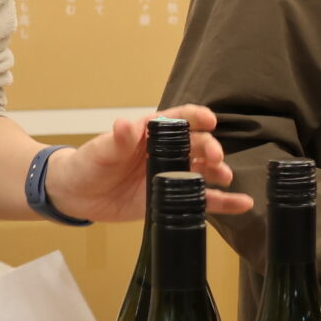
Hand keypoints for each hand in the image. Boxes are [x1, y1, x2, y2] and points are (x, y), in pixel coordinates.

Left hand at [42, 105, 253, 222]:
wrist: (78, 196)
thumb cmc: (87, 164)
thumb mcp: (100, 150)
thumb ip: (116, 140)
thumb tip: (125, 125)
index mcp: (152, 133)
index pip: (179, 119)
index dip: (197, 117)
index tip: (209, 120)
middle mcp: (168, 152)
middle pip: (198, 145)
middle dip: (211, 149)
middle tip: (216, 158)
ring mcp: (172, 175)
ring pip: (204, 171)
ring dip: (219, 172)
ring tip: (225, 178)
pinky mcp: (173, 200)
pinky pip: (202, 200)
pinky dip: (223, 202)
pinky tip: (242, 203)